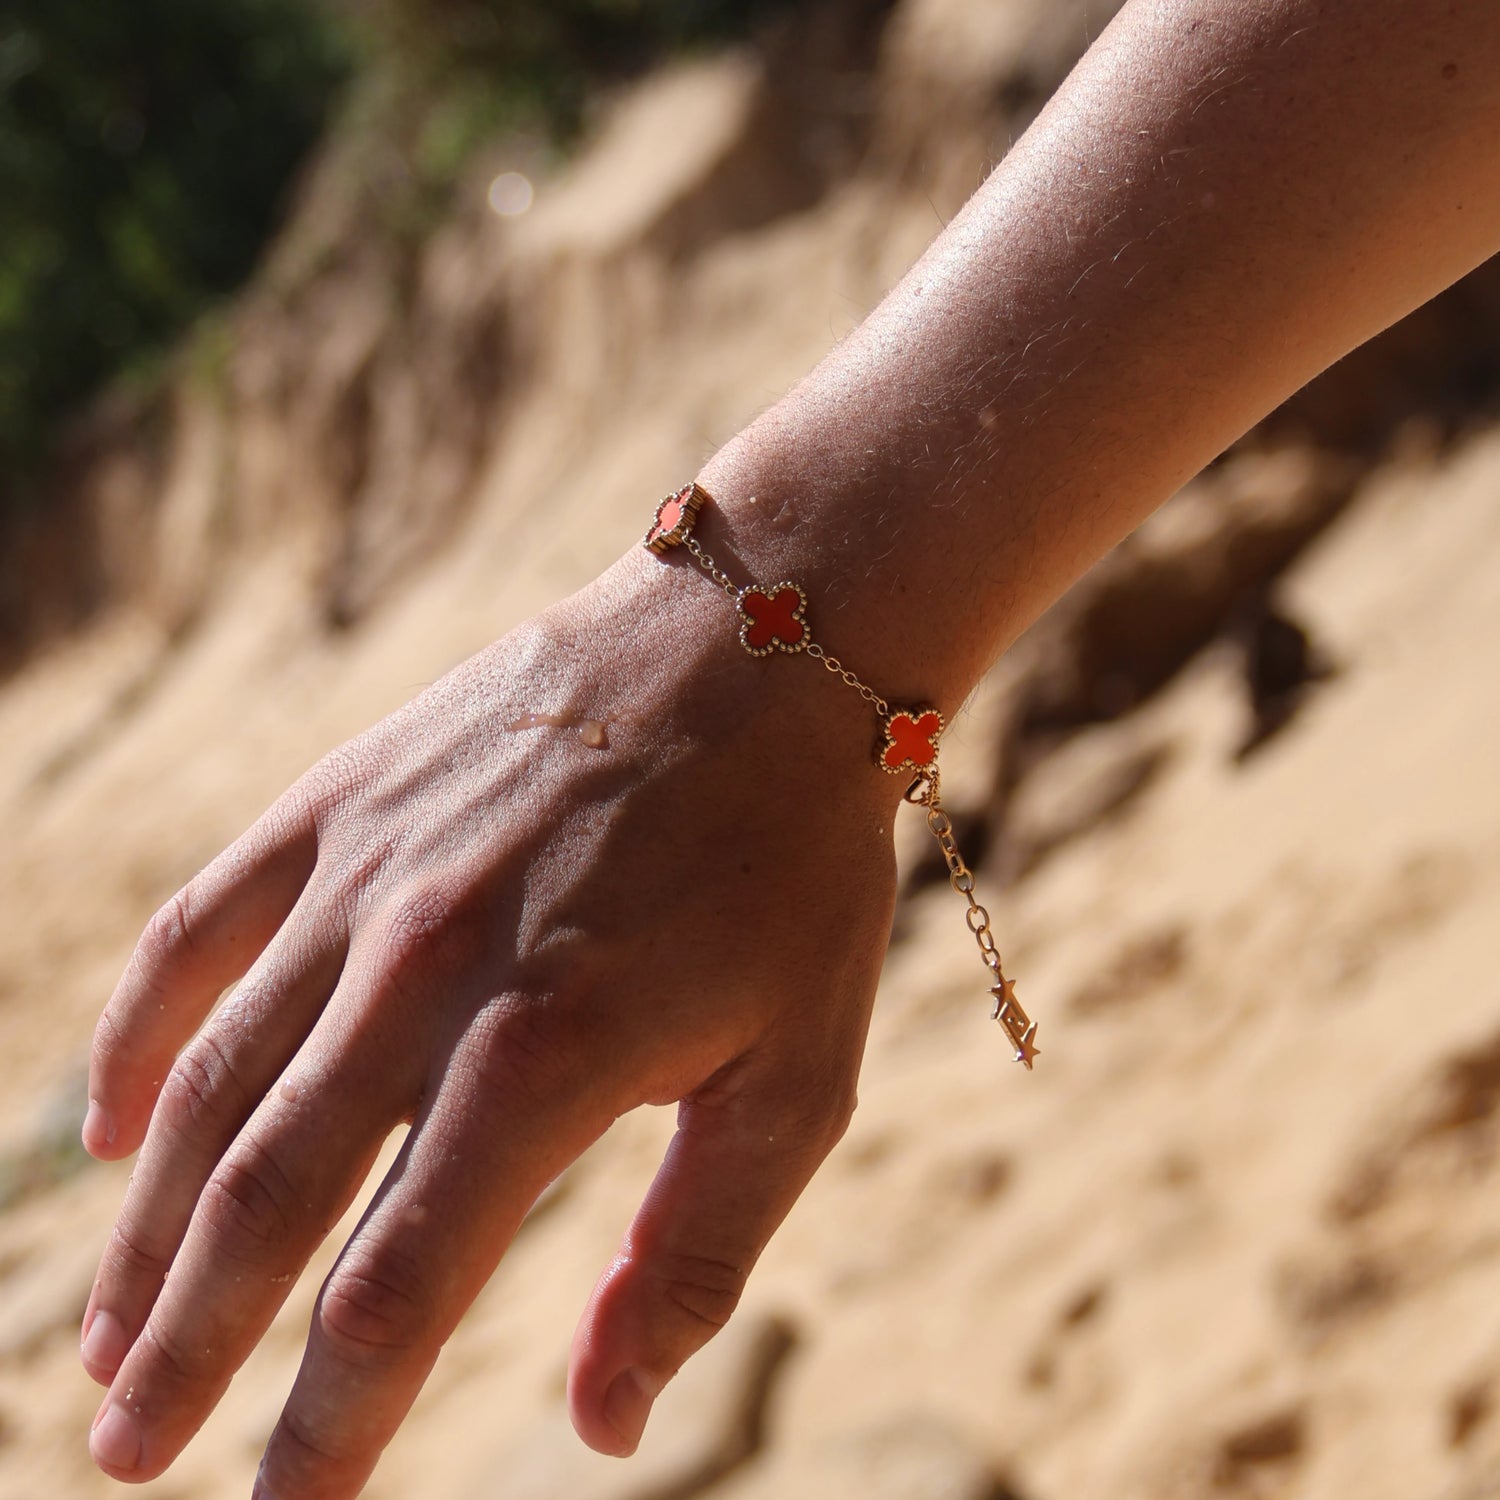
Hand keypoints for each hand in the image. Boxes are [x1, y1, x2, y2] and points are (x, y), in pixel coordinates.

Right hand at [79, 548, 897, 1496]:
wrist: (757, 655)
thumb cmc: (794, 872)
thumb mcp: (796, 1077)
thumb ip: (695, 1257)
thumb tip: (600, 1428)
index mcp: (546, 1057)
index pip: (395, 1292)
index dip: (327, 1430)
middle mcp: (425, 972)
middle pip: (260, 1203)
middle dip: (188, 1349)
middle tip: (126, 1455)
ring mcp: (364, 879)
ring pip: (206, 1087)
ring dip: (142, 1229)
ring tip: (107, 1340)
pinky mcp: (337, 805)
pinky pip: (194, 936)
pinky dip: (132, 1039)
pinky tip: (96, 1129)